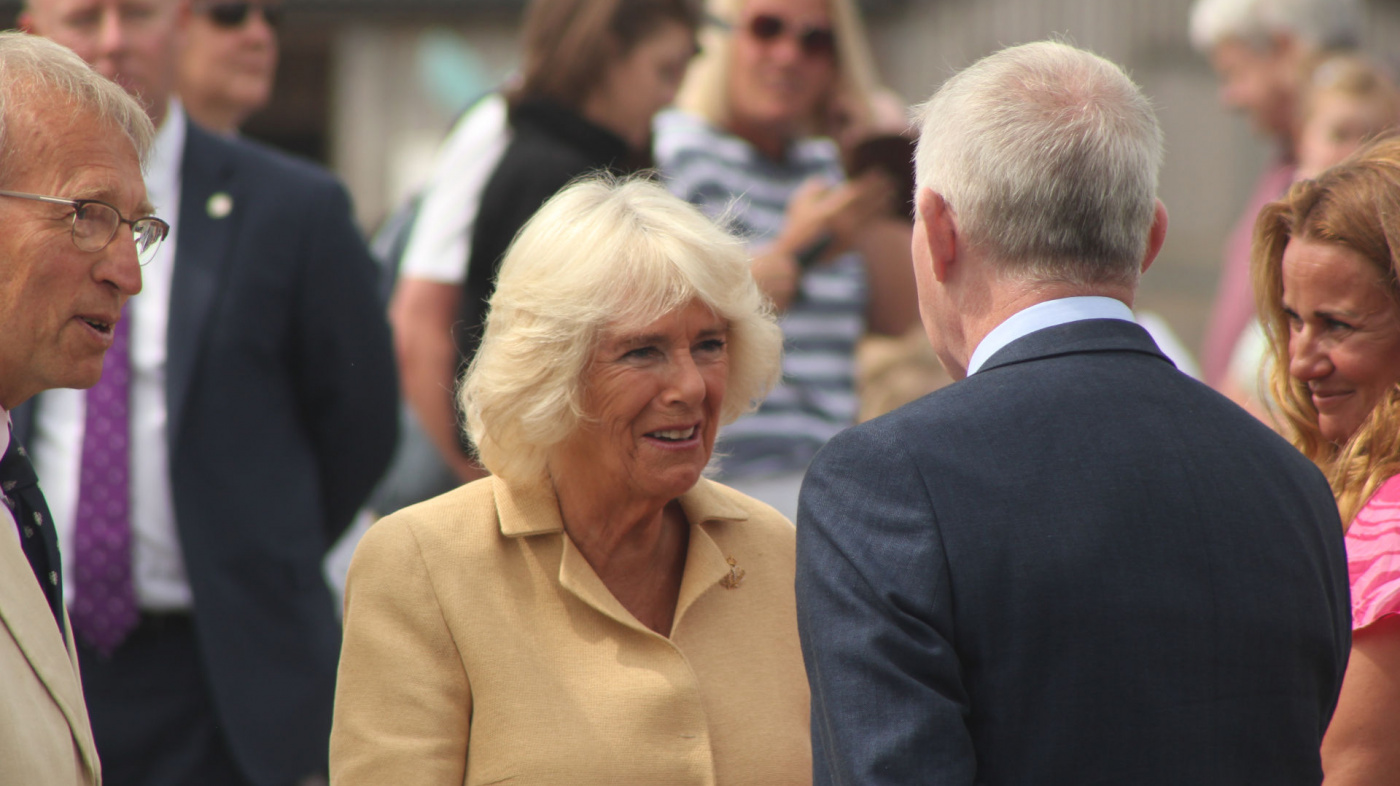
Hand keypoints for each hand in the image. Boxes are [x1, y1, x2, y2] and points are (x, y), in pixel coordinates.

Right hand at [777, 173, 894, 264]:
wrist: (795, 257)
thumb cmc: (795, 227)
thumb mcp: (798, 203)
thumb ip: (813, 188)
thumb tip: (826, 183)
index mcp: (831, 210)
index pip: (856, 192)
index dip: (869, 182)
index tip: (880, 173)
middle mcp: (843, 222)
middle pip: (867, 203)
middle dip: (880, 191)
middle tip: (892, 180)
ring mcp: (848, 235)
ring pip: (871, 216)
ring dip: (883, 204)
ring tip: (893, 194)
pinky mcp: (850, 245)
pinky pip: (868, 229)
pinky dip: (877, 220)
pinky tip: (884, 213)